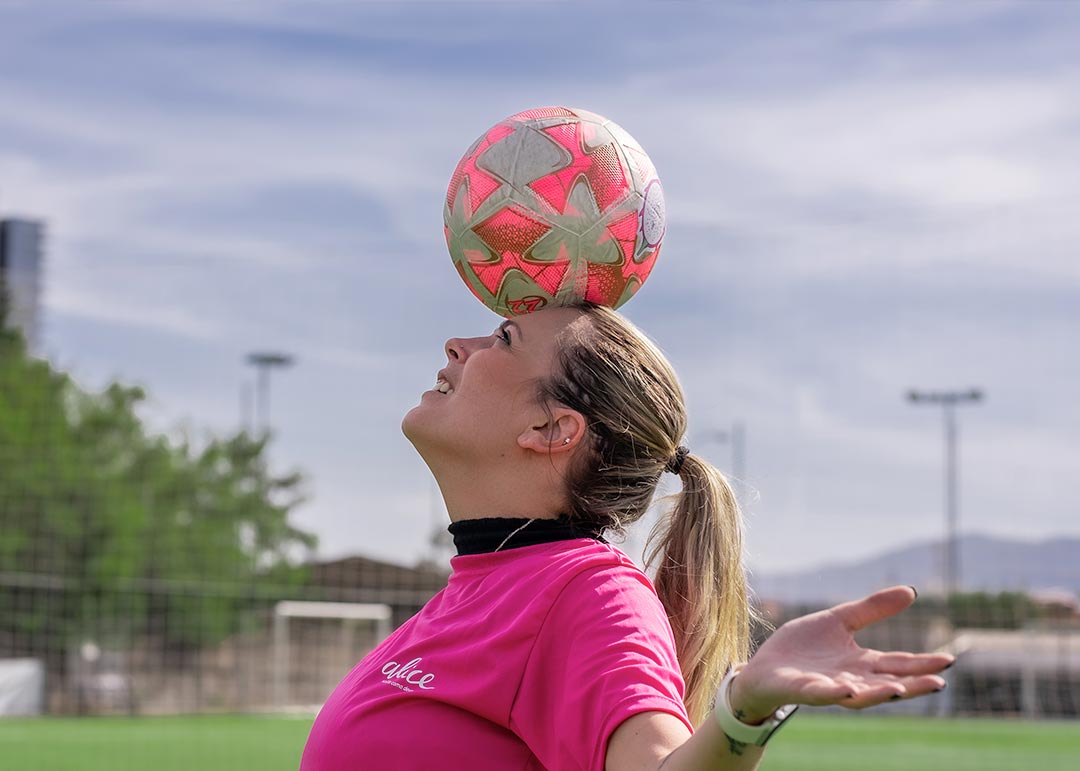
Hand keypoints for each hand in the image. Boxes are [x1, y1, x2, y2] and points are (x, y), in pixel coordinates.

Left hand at [728, 586, 953, 722]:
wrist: (765, 665)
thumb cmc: (803, 647)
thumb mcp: (840, 620)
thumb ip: (872, 609)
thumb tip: (911, 591)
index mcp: (862, 663)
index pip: (898, 664)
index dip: (922, 663)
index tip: (949, 660)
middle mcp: (852, 679)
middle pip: (888, 683)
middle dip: (913, 684)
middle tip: (939, 681)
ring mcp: (830, 687)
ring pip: (861, 695)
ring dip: (880, 693)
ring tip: (900, 689)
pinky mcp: (805, 690)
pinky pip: (823, 694)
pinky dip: (836, 693)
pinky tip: (847, 689)